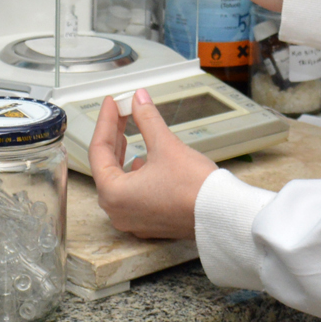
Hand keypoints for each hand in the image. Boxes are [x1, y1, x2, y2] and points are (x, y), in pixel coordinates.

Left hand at [88, 88, 216, 239]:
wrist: (221, 215)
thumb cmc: (194, 188)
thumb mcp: (165, 145)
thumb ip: (147, 119)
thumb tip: (138, 99)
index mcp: (113, 194)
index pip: (99, 150)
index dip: (105, 121)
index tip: (112, 103)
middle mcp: (118, 211)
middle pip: (106, 166)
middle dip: (113, 136)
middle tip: (120, 113)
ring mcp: (133, 220)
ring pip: (118, 181)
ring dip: (122, 156)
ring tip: (127, 135)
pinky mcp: (149, 222)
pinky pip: (132, 194)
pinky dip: (134, 174)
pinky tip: (143, 162)